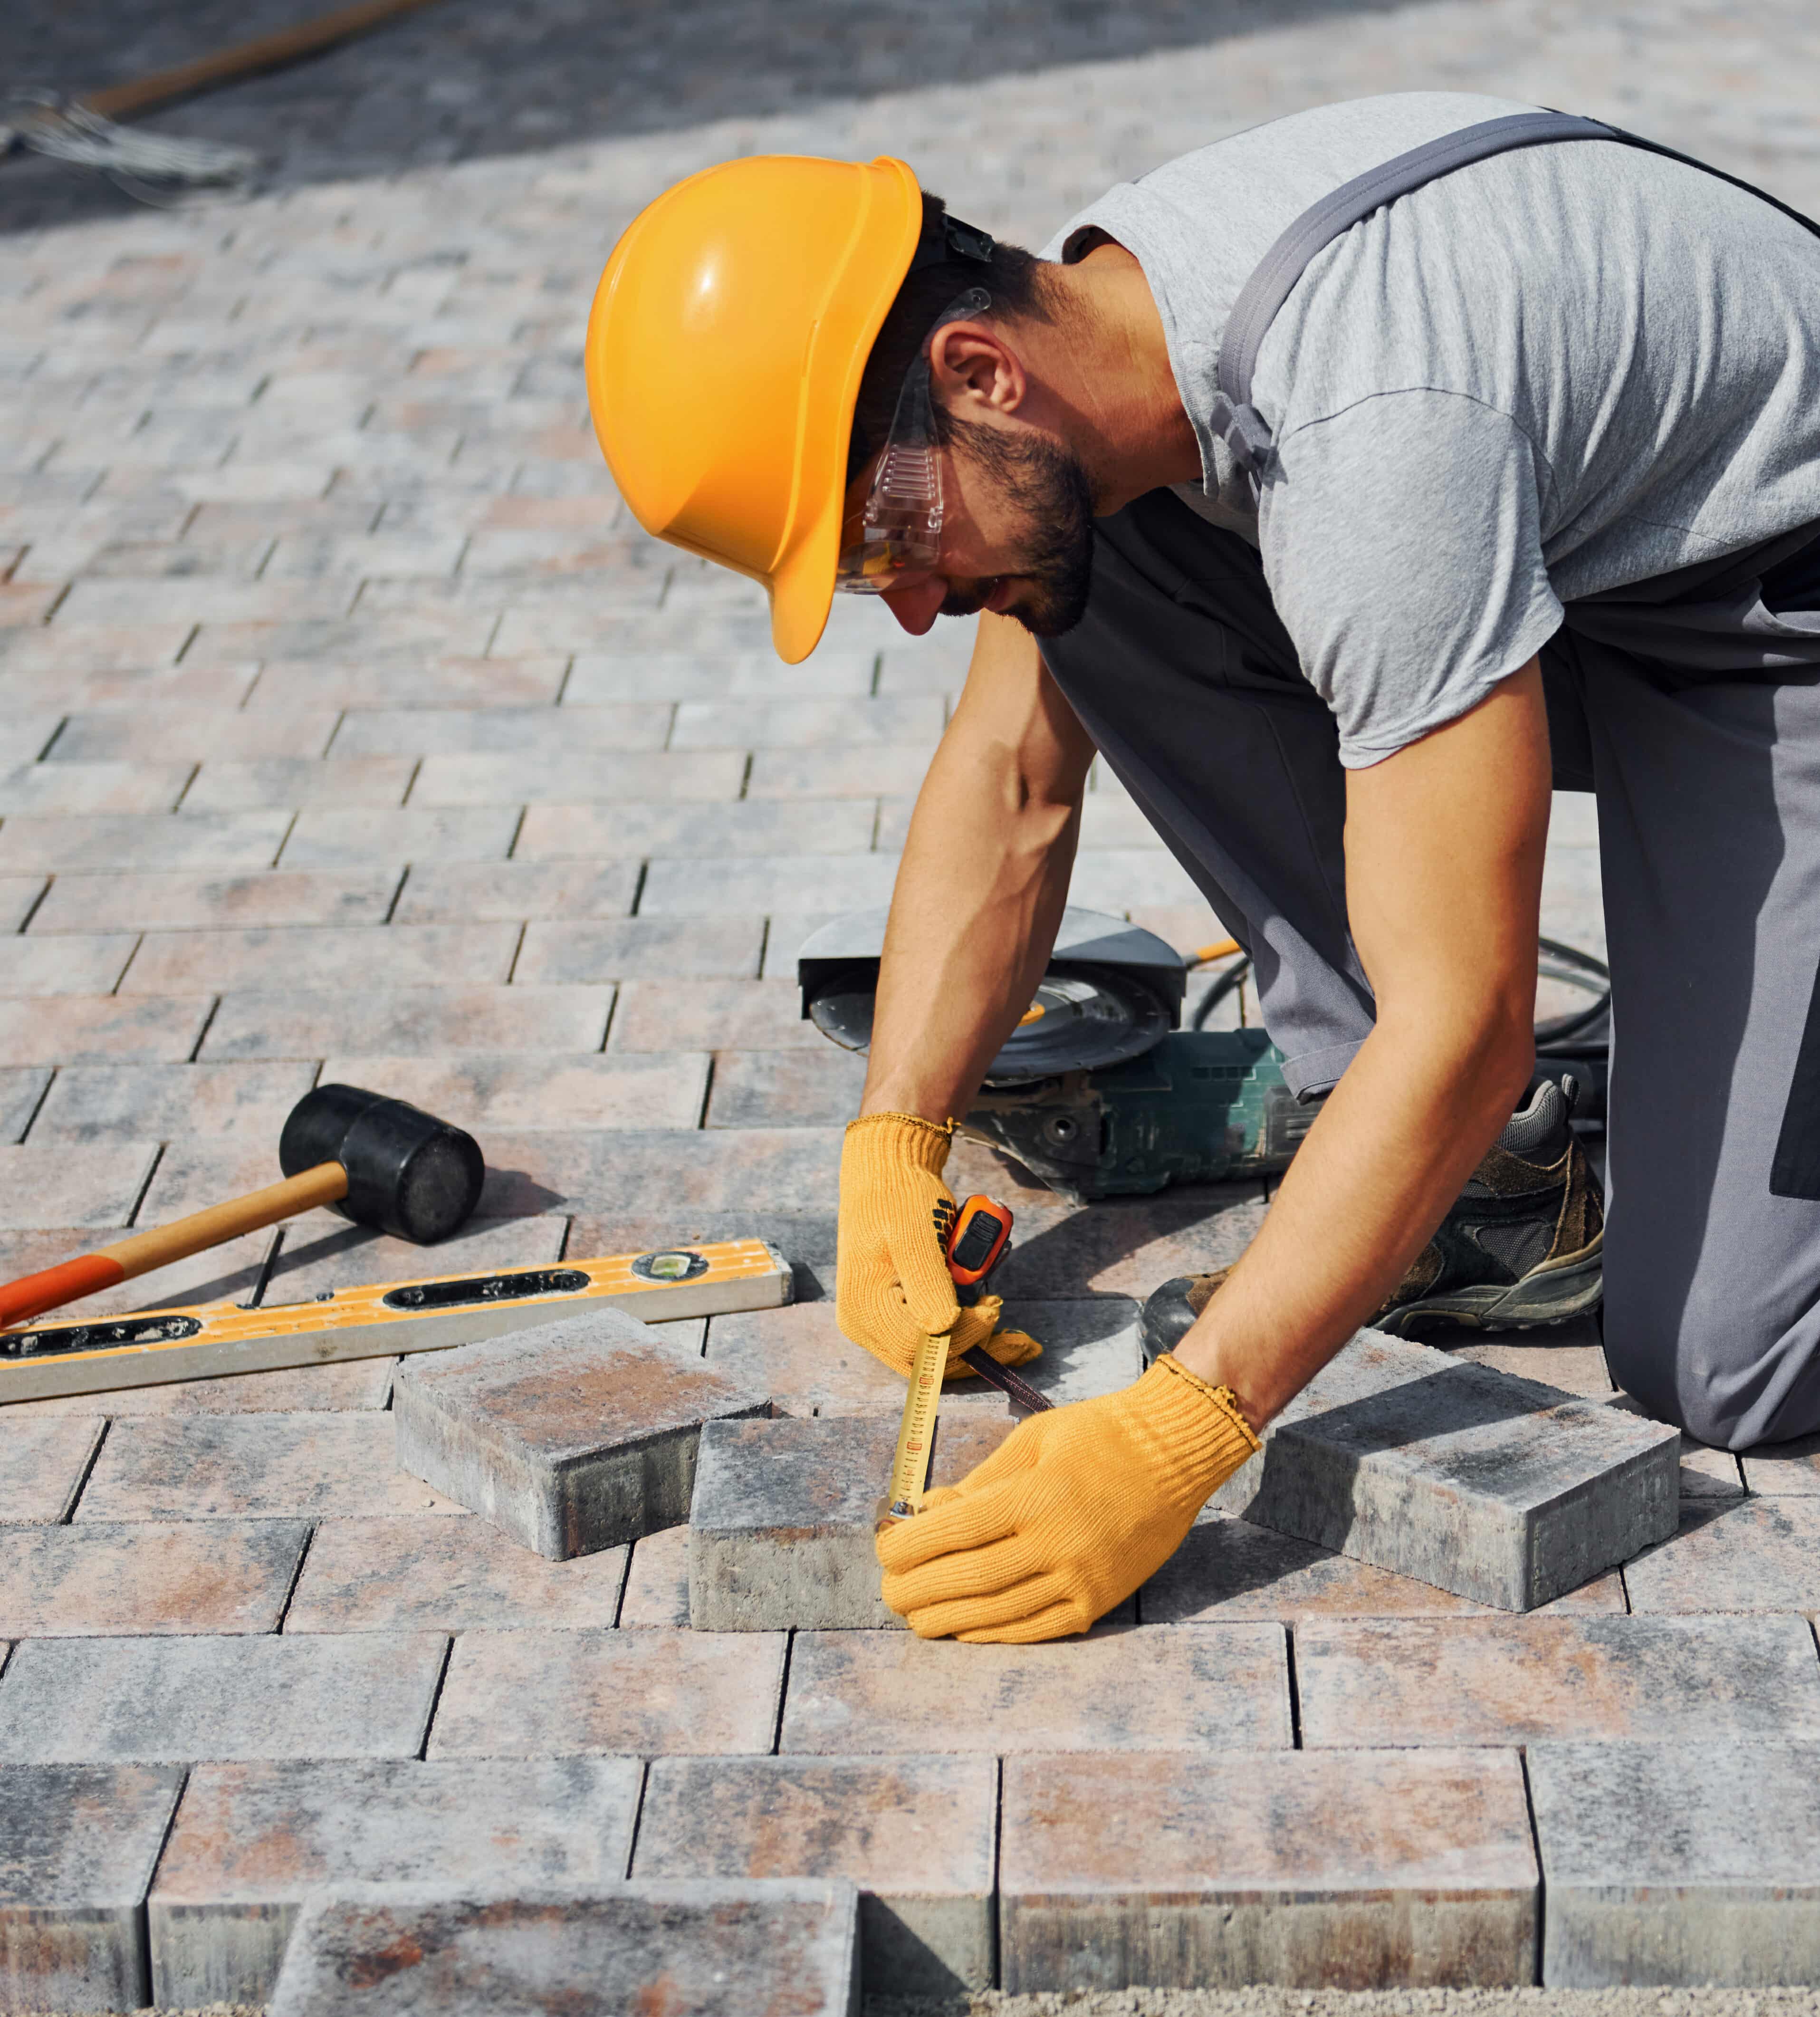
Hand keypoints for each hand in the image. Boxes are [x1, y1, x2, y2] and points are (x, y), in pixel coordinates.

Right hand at [837, 1111, 1041, 1380]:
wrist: (888, 1174)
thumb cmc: (900, 1199)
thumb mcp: (916, 1238)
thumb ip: (929, 1285)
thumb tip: (944, 1327)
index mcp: (864, 1308)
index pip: (918, 1346)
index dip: (963, 1336)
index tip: (994, 1307)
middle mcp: (867, 1325)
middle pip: (928, 1361)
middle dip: (979, 1352)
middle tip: (1025, 1344)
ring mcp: (881, 1322)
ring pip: (936, 1354)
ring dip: (979, 1347)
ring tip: (1020, 1340)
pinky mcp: (898, 1314)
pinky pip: (935, 1336)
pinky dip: (968, 1332)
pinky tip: (994, 1322)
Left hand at [875, 1355, 1259, 1640]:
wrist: (1174, 1454)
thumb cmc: (1096, 1436)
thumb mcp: (1032, 1441)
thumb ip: (980, 1482)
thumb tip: (929, 1511)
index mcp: (1036, 1497)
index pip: (955, 1531)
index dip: (911, 1546)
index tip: (884, 1549)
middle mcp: (1057, 1544)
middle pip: (970, 1579)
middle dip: (918, 1590)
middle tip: (888, 1592)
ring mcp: (1081, 1579)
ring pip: (999, 1612)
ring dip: (947, 1619)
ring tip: (915, 1617)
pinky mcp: (1099, 1601)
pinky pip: (1037, 1628)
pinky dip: (994, 1633)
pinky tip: (964, 1630)